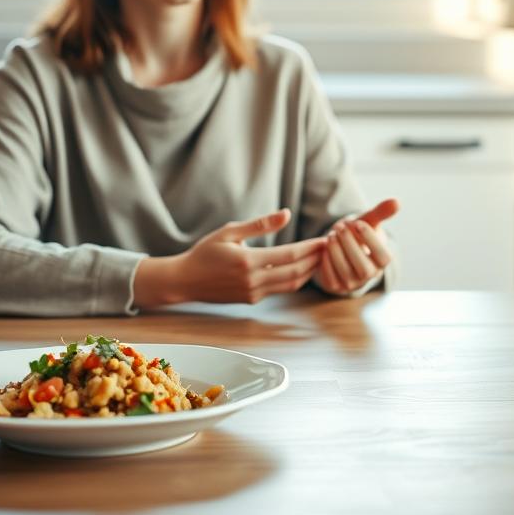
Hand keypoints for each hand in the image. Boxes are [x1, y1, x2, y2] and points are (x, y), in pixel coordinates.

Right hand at [135, 209, 324, 305]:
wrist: (185, 280)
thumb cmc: (205, 252)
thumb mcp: (230, 232)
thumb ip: (260, 224)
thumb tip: (286, 214)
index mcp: (248, 261)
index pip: (290, 255)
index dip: (311, 248)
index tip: (325, 239)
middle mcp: (253, 280)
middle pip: (296, 272)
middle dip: (315, 260)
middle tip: (329, 248)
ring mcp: (253, 293)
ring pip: (291, 284)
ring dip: (308, 272)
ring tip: (320, 258)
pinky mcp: (252, 300)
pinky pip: (280, 290)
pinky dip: (295, 279)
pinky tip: (302, 268)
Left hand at [315, 198, 399, 295]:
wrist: (341, 247)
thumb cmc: (358, 234)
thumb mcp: (368, 222)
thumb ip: (381, 213)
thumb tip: (396, 201)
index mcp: (382, 261)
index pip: (383, 257)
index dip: (370, 240)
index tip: (358, 223)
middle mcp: (370, 275)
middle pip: (364, 268)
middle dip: (350, 245)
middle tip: (340, 227)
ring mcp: (353, 283)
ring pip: (346, 273)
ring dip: (337, 252)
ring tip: (331, 235)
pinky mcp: (336, 286)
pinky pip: (331, 278)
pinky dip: (326, 262)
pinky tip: (324, 247)